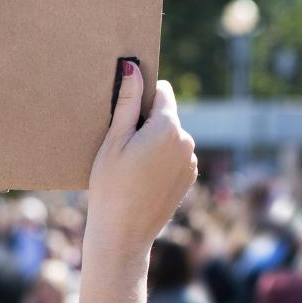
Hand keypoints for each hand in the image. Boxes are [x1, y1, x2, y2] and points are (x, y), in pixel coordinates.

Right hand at [86, 60, 196, 260]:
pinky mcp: (189, 178)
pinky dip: (161, 160)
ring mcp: (190, 161)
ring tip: (131, 167)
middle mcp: (187, 141)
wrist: (123, 233)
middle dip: (147, 122)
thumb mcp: (113, 141)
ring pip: (171, 137)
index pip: (162, 91)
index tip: (125, 113)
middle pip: (166, 116)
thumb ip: (126, 103)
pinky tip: (142, 179)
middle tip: (122, 147)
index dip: (142, 97)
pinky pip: (175, 157)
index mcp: (168, 127)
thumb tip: (132, 69)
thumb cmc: (111, 186)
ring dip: (154, 142)